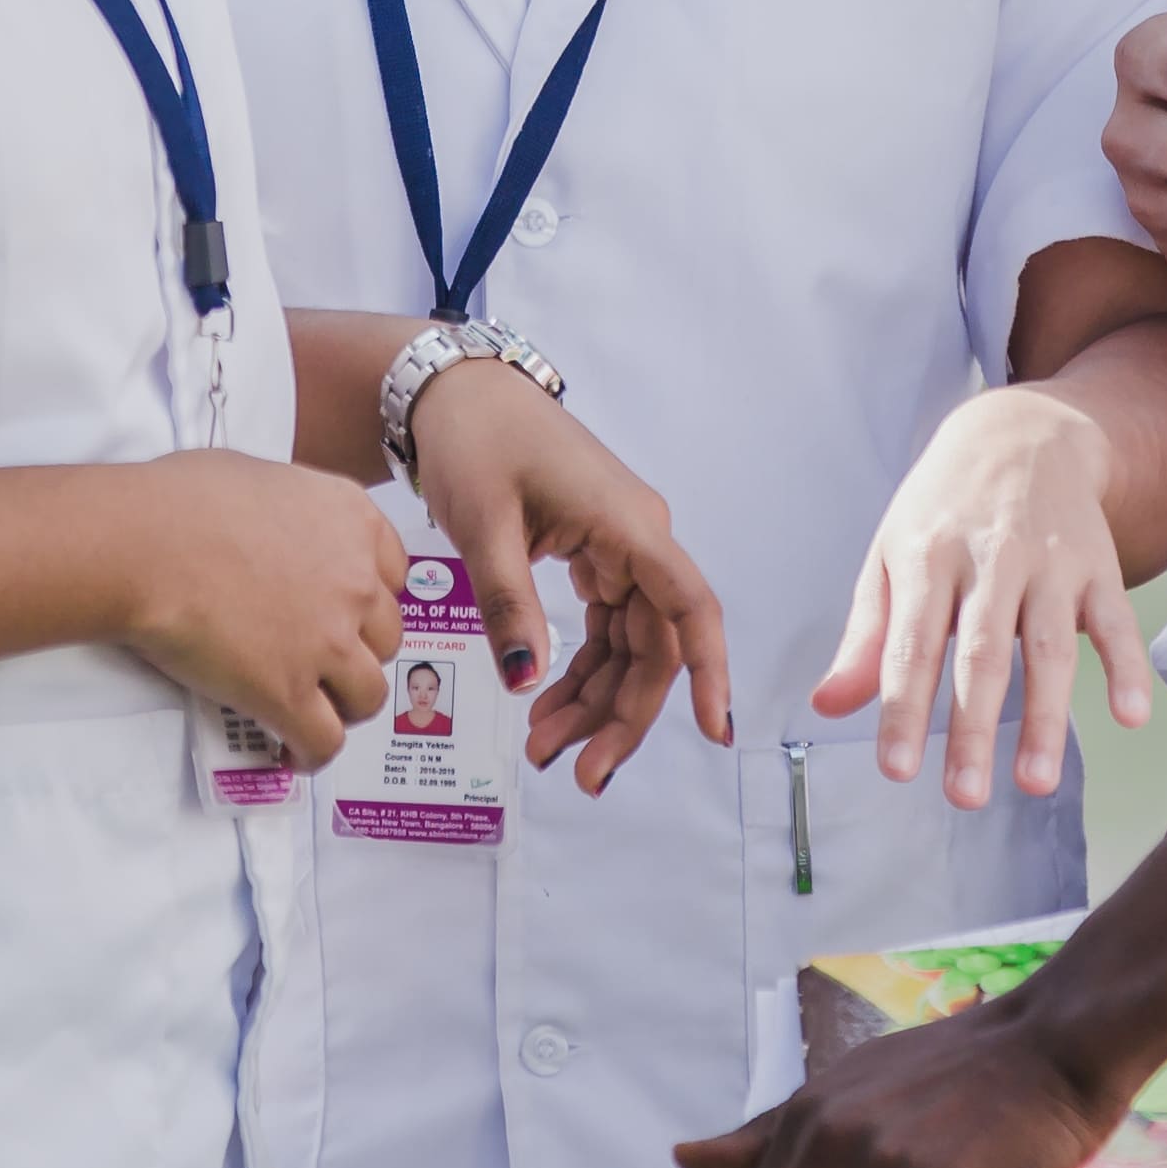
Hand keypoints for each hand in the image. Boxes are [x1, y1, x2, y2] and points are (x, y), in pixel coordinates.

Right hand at [114, 449, 410, 762]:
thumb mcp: (263, 479)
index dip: (369, 602)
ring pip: (366, 696)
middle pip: (385, 638)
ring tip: (313, 713)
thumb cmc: (181, 500)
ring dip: (343, 708)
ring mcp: (327, 641)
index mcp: (351, 521)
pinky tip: (291, 752)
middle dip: (358, 654)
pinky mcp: (288, 691)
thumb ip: (293, 512)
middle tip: (323, 664)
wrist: (146, 543)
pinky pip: (323, 740)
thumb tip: (275, 535)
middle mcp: (354, 582)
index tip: (347, 615)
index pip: (394, 575)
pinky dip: (311, 753)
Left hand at [400, 358, 736, 792]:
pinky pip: (604, 628)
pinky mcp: (596, 557)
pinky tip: (545, 705)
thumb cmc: (475, 442)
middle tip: (578, 774)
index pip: (689, 608)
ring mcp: (619, 551)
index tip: (712, 731)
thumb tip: (526, 681)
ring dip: (595, 702)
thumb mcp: (484, 525)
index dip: (708, 672)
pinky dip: (578, 670)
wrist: (454, 393)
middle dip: (621, 715)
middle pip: (654, 646)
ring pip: (628, 647)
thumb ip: (510, 605)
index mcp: (629, 527)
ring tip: (544, 749)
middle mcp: (638, 541)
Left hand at [816, 386, 1152, 809]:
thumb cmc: (945, 506)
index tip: (896, 769)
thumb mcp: (892, 553)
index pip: (911, 644)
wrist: (1023, 430)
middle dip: (972, 727)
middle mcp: (990, 557)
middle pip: (981, 652)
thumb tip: (827, 706)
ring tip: (1034, 781)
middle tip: (966, 795)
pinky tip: (1129, 716)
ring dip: (1044, 716)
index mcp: (927, 556)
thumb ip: (866, 636)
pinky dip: (1127, 666)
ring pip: (1050, 644)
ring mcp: (1050, 560)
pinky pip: (1116, 620)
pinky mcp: (1099, 562)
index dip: (903, 707)